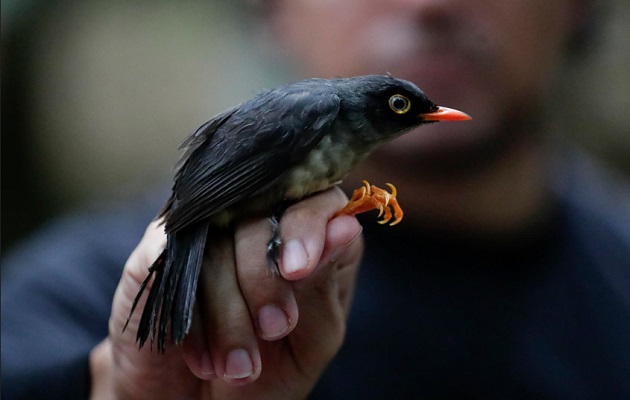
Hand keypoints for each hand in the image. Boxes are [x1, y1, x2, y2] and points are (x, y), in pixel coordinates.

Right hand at [90, 187, 362, 398]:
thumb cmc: (267, 371)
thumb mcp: (311, 339)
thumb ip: (325, 283)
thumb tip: (345, 225)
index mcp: (308, 238)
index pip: (318, 201)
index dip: (308, 227)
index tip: (296, 269)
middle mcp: (257, 222)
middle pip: (263, 215)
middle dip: (265, 280)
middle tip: (272, 330)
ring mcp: (207, 229)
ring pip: (217, 241)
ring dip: (229, 313)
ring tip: (240, 365)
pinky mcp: (160, 247)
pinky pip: (174, 255)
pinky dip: (192, 313)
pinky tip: (203, 355)